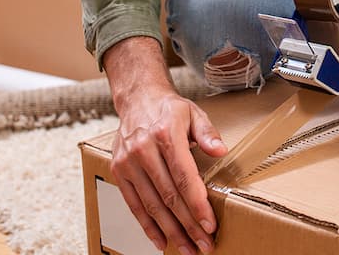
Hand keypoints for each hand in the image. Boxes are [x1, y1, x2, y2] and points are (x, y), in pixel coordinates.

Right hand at [105, 39, 226, 253]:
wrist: (137, 99)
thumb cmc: (169, 109)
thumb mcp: (193, 113)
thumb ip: (207, 133)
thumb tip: (220, 151)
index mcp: (165, 134)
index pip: (184, 177)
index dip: (197, 204)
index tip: (210, 225)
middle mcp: (143, 149)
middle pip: (168, 195)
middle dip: (188, 224)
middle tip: (204, 245)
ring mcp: (128, 162)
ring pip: (151, 205)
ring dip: (171, 231)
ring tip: (188, 248)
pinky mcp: (118, 171)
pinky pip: (133, 204)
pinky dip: (147, 226)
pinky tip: (161, 241)